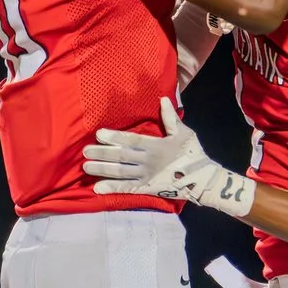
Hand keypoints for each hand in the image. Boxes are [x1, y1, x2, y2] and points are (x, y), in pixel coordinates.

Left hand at [84, 98, 255, 216]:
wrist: (202, 179)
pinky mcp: (146, 188)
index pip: (131, 140)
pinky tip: (97, 188)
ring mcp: (146, 176)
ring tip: (86, 167)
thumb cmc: (192, 154)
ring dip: (102, 169)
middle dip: (102, 153)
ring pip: (120, 172)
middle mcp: (147, 161)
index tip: (99, 134)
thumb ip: (171, 118)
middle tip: (84, 151)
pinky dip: (112, 188)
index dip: (114, 137)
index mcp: (155, 145)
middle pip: (120, 156)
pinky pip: (127, 188)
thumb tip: (163, 99)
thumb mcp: (184, 133)